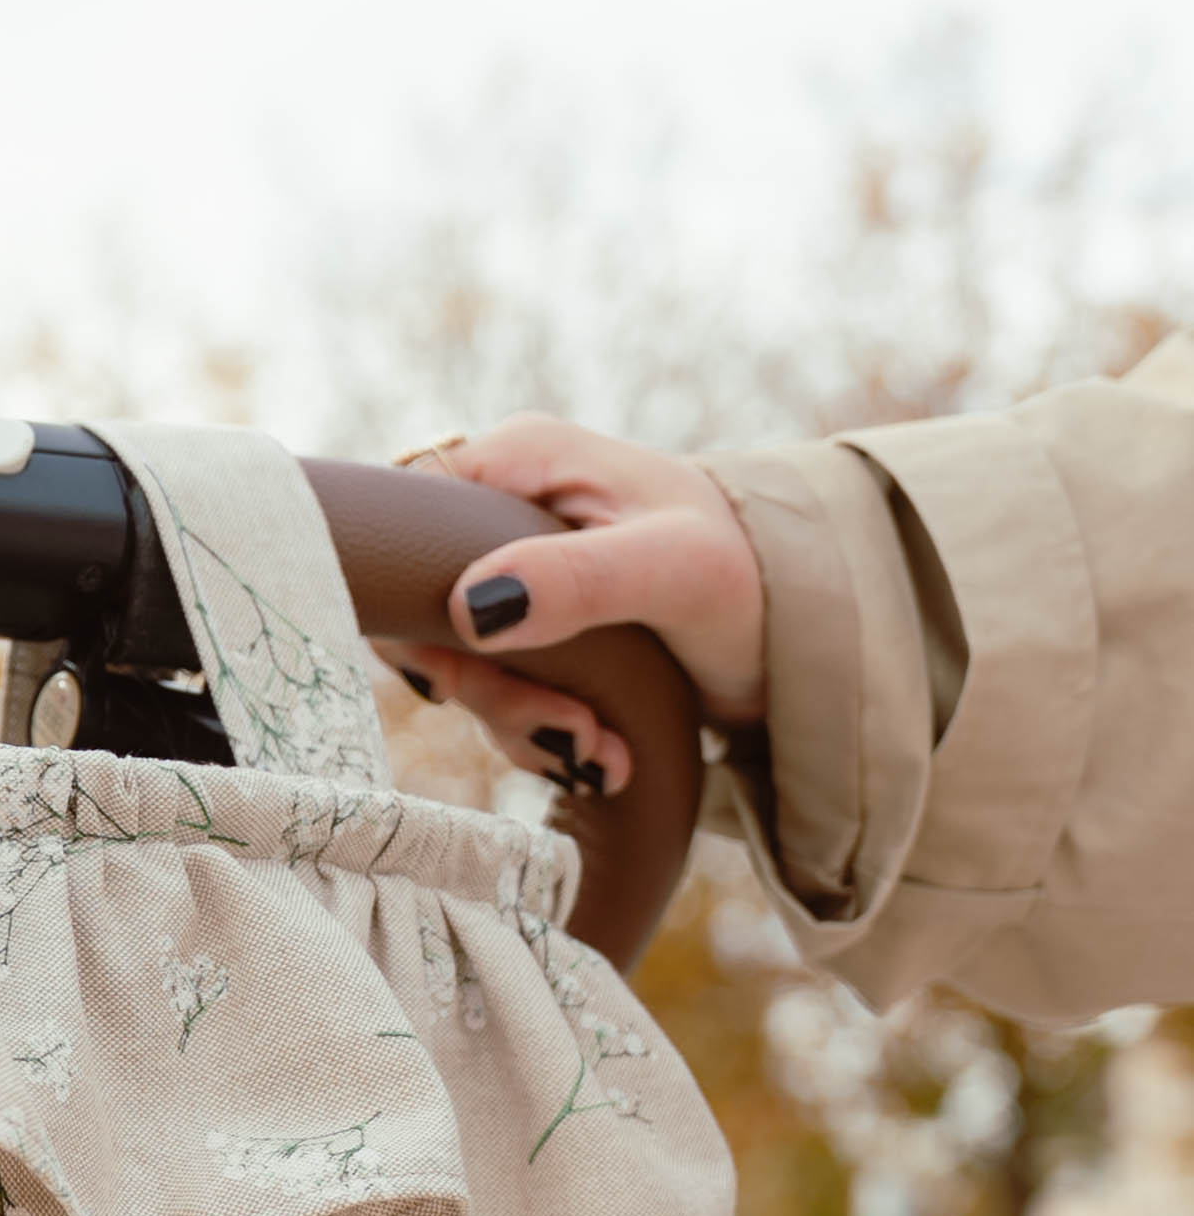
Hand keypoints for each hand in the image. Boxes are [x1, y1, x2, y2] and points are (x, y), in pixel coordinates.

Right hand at [385, 420, 768, 773]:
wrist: (812, 625)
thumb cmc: (754, 574)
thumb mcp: (670, 570)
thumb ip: (574, 580)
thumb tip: (471, 608)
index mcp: (521, 462)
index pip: (403, 524)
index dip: (409, 611)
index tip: (458, 679)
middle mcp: (506, 513)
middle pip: (429, 613)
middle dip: (493, 693)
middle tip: (566, 734)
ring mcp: (520, 575)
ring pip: (464, 668)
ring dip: (527, 728)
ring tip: (601, 752)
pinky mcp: (539, 631)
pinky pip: (502, 694)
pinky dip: (547, 737)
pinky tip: (606, 753)